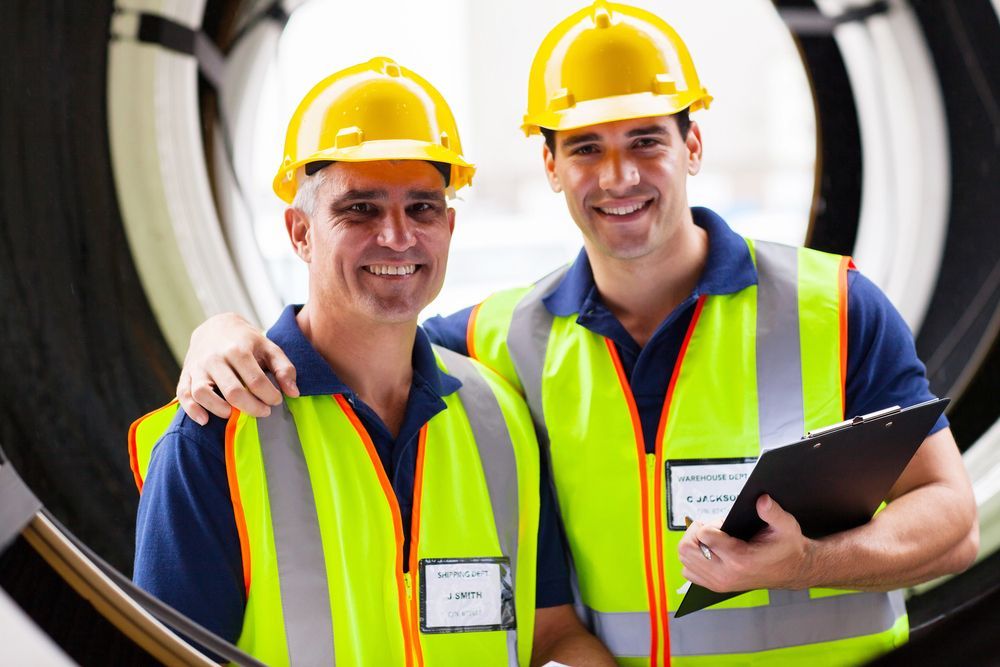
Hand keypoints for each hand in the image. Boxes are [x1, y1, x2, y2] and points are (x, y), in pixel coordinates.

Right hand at [176, 312, 298, 424]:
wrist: (216, 326)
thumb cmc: (247, 341)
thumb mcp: (269, 348)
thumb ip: (284, 369)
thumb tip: (293, 393)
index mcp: (239, 349)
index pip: (256, 380)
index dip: (269, 396)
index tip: (276, 401)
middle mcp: (216, 357)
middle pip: (233, 391)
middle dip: (252, 407)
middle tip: (264, 412)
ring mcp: (198, 366)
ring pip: (203, 393)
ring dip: (219, 409)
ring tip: (234, 415)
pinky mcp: (186, 374)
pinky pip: (184, 394)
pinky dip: (192, 409)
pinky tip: (205, 420)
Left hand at [678, 495, 814, 591]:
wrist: (792, 570)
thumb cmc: (787, 548)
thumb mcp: (786, 526)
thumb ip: (772, 512)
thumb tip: (761, 499)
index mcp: (740, 560)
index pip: (704, 535)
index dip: (711, 524)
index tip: (724, 524)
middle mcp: (725, 574)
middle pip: (687, 548)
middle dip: (695, 532)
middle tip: (712, 529)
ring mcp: (719, 583)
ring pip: (684, 560)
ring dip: (693, 545)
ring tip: (711, 539)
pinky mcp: (715, 586)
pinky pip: (689, 572)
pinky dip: (693, 559)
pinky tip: (708, 551)